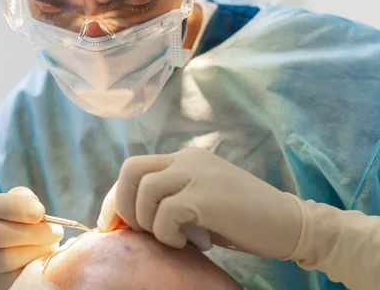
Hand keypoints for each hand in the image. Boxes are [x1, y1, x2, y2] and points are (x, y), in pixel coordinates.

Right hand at [0, 187, 63, 289]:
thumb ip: (14, 200)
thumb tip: (33, 206)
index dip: (14, 206)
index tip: (40, 211)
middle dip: (32, 231)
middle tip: (55, 231)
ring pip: (4, 259)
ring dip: (35, 251)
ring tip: (51, 245)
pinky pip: (6, 280)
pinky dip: (28, 268)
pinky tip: (39, 260)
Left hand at [98, 148, 302, 258]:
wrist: (289, 223)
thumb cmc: (243, 219)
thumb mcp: (201, 201)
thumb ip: (171, 198)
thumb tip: (131, 218)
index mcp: (185, 158)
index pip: (134, 167)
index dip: (116, 196)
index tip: (111, 223)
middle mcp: (188, 159)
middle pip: (130, 170)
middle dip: (121, 204)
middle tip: (134, 232)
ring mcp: (198, 174)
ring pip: (145, 191)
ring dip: (147, 221)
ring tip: (169, 237)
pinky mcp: (206, 196)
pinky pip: (166, 213)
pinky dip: (167, 233)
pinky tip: (185, 242)